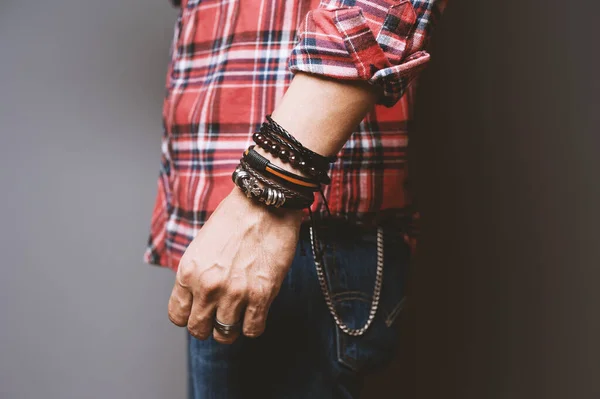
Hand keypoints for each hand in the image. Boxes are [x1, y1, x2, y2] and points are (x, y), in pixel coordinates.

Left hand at [167, 187, 302, 343]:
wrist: (264, 203)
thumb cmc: (234, 217)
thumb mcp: (202, 245)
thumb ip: (197, 273)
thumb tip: (199, 296)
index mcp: (188, 272)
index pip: (177, 315)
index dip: (189, 316)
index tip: (200, 311)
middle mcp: (207, 286)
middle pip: (198, 329)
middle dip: (208, 326)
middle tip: (219, 317)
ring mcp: (235, 293)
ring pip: (225, 334)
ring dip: (232, 327)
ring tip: (239, 315)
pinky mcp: (261, 295)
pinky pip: (253, 329)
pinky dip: (253, 325)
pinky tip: (256, 312)